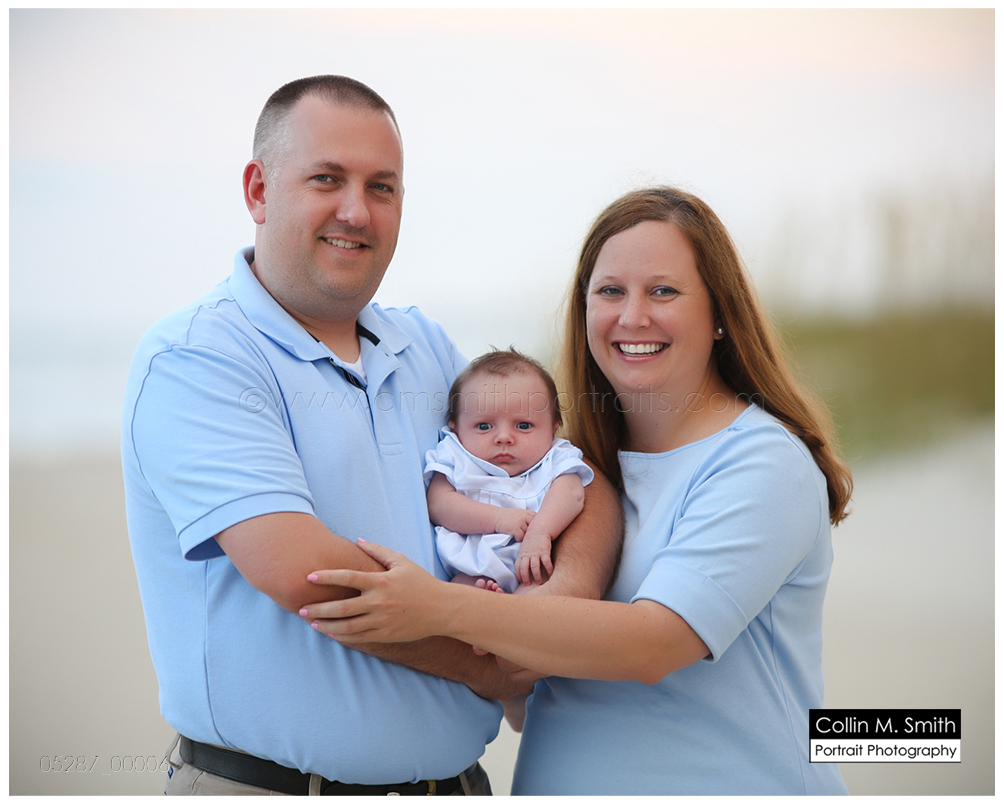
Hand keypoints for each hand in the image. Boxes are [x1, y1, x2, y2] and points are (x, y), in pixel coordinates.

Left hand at [300, 540, 444, 643]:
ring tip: (312, 623)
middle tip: (302, 608)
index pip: (348, 578)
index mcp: (381, 582)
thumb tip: (358, 541)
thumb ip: (378, 551)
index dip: (327, 577)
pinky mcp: (386, 635)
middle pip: (341, 607)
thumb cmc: (421, 582)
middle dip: (318, 608)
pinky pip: (359, 638)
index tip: (309, 577)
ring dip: (327, 625)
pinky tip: (332, 633)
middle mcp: (379, 602)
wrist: (442, 609)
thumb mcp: (402, 562)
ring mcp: (382, 621)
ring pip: (347, 627)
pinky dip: (343, 636)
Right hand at [494, 508, 535, 539]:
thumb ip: (529, 517)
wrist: (496, 517)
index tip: (535, 529)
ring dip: (525, 536)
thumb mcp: (521, 513)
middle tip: (529, 535)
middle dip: (532, 531)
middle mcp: (524, 517)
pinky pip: (521, 537)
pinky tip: (514, 536)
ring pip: (528, 533)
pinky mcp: (515, 529)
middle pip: (534, 527)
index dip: (537, 525)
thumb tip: (538, 525)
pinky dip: (518, 538)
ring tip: (519, 534)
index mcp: (527, 512)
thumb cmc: (509, 516)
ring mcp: (520, 523)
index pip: (537, 519)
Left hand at [515, 531, 552, 585]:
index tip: (521, 581)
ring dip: (537, 576)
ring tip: (539, 582)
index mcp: (522, 554)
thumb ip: (522, 558)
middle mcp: (528, 555)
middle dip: (525, 578)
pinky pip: (546, 562)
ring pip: (534, 567)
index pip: (517, 567)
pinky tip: (550, 573)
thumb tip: (521, 568)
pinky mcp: (545, 551)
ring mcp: (536, 553)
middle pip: (524, 568)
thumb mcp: (523, 549)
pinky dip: (548, 569)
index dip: (518, 575)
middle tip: (528, 584)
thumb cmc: (531, 541)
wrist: (539, 530)